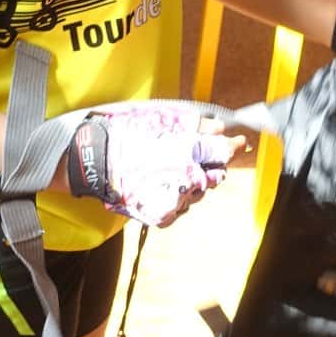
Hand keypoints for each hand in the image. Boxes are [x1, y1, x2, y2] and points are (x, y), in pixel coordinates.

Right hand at [63, 104, 245, 227]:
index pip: (224, 151)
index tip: (241, 142)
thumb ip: (198, 126)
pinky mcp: (163, 215)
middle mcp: (185, 179)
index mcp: (187, 152)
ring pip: (199, 192)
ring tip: (171, 170)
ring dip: (194, 182)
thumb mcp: (163, 121)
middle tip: (197, 158)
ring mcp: (175, 200)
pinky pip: (182, 207)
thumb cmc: (126, 135)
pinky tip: (164, 184)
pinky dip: (178, 196)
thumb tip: (222, 129)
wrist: (94, 161)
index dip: (234, 146)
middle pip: (215, 175)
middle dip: (211, 166)